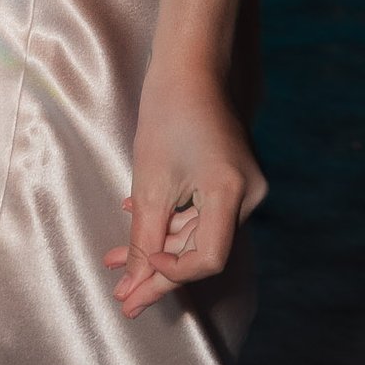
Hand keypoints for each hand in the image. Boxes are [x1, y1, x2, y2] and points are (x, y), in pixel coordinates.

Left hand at [106, 64, 265, 318]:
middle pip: (202, 250)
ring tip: (116, 261)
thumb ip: (144, 238)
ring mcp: (242, 187)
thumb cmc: (168, 115)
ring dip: (158, 246)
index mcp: (232, 194)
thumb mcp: (150, 182)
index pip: (208, 260)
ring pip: (198, 232)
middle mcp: (248, 196)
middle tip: (123, 297)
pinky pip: (201, 212)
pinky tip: (136, 226)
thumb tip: (135, 283)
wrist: (189, 67)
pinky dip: (169, 222)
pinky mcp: (232, 179)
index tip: (137, 274)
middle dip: (158, 271)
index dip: (172, 274)